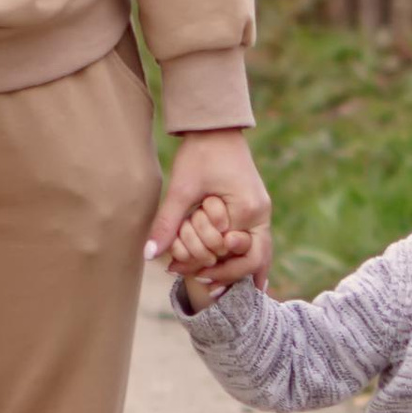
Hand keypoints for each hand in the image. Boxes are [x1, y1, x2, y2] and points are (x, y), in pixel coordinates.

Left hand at [147, 128, 271, 287]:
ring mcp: (261, 211)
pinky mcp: (255, 208)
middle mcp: (260, 213)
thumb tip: (150, 255)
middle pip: (254, 260)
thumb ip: (168, 223)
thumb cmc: (200, 152)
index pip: (232, 254)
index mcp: (246, 209)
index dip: (209, 267)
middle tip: (201, 284)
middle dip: (227, 275)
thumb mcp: (181, 188)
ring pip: (260, 254)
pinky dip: (246, 258)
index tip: (182, 271)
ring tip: (216, 285)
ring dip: (238, 269)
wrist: (216, 127)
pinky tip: (238, 274)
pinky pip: (256, 242)